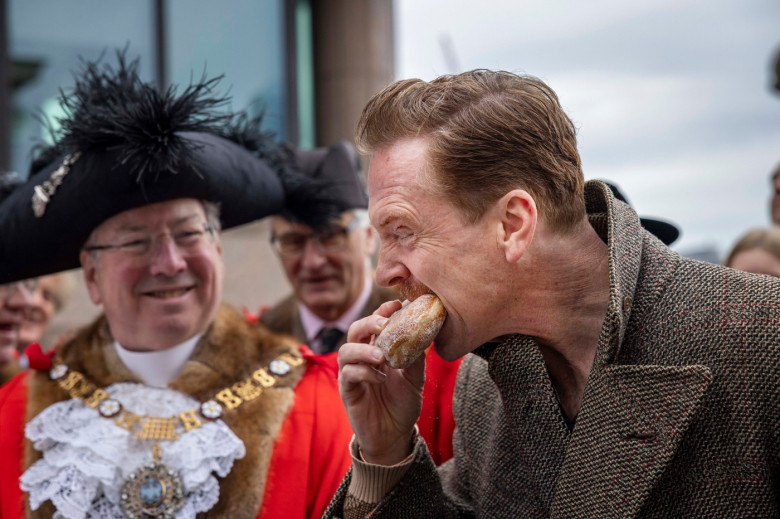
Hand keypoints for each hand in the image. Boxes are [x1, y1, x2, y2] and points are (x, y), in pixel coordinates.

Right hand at [338, 300, 424, 465]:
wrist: (394, 435)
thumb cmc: (402, 404)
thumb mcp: (415, 378)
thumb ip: (416, 358)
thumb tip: (423, 333)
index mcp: (378, 349)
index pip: (375, 323)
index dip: (382, 311)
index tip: (396, 305)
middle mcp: (362, 358)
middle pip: (355, 330)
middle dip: (369, 323)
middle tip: (385, 325)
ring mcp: (352, 374)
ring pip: (346, 351)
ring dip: (364, 349)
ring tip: (381, 357)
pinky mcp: (347, 391)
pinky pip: (348, 375)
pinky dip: (364, 372)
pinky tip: (381, 379)